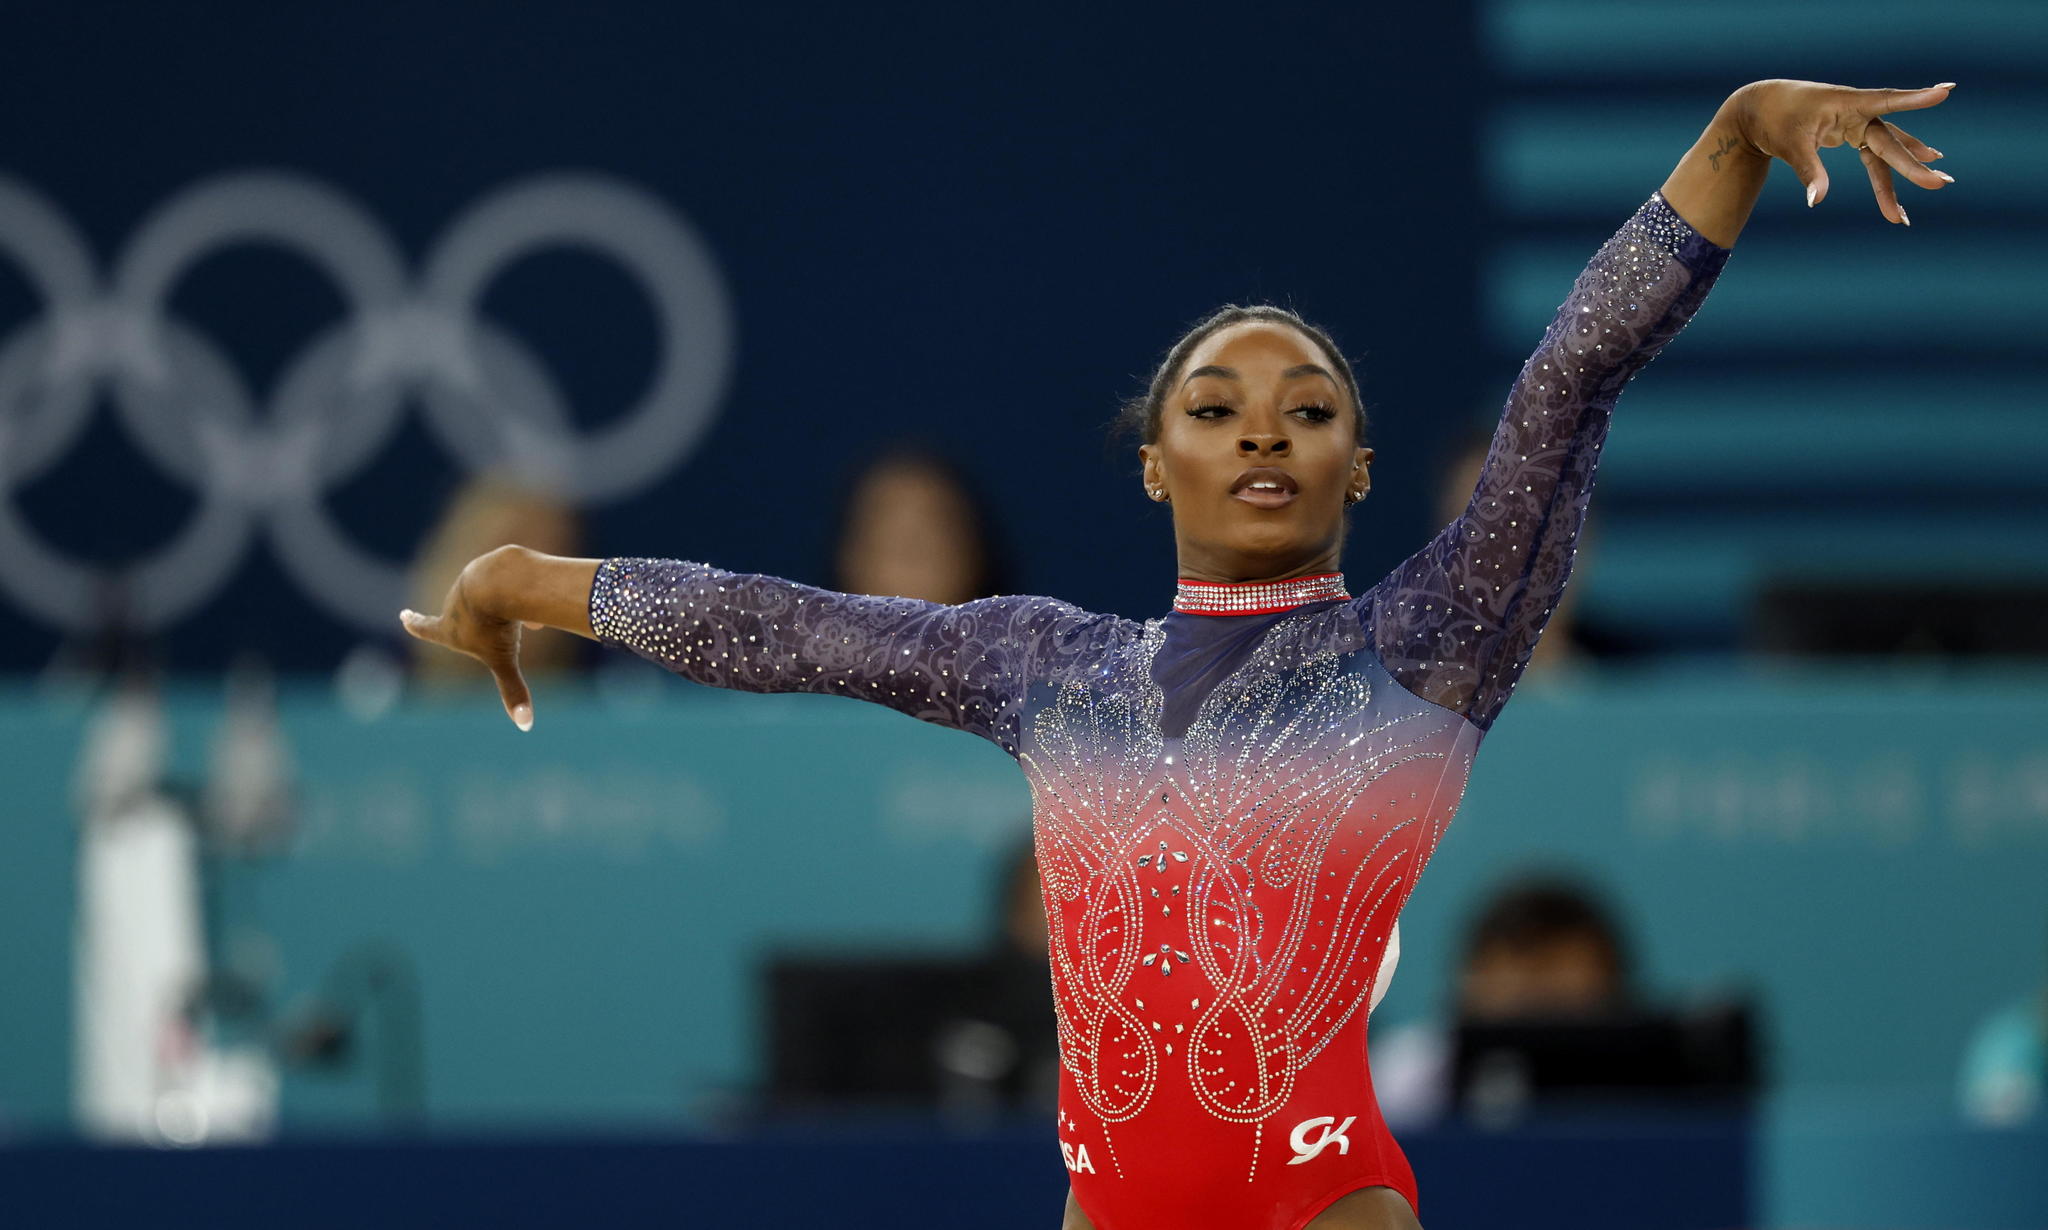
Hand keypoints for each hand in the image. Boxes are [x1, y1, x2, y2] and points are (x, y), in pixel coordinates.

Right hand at [399, 550, 543, 730]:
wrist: (502, 579)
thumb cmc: (495, 624)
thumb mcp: (503, 660)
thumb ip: (513, 691)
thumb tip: (526, 725)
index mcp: (448, 626)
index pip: (427, 628)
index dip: (416, 624)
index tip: (404, 615)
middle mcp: (455, 601)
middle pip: (474, 617)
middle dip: (490, 622)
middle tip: (502, 627)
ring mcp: (472, 579)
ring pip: (499, 601)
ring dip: (513, 611)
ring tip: (523, 614)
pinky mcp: (492, 563)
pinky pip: (512, 584)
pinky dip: (524, 594)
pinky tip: (534, 596)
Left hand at [1732, 78, 1955, 223]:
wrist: (1761, 109)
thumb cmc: (1776, 120)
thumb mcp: (1791, 145)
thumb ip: (1808, 171)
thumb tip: (1817, 201)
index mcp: (1847, 103)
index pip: (1887, 100)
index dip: (1915, 99)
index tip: (1945, 92)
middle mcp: (1858, 111)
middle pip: (1889, 142)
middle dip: (1912, 165)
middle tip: (1940, 183)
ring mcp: (1857, 123)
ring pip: (1885, 152)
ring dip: (1905, 171)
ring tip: (1938, 183)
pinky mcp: (1851, 133)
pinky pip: (1873, 157)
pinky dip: (1884, 176)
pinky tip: (1908, 182)